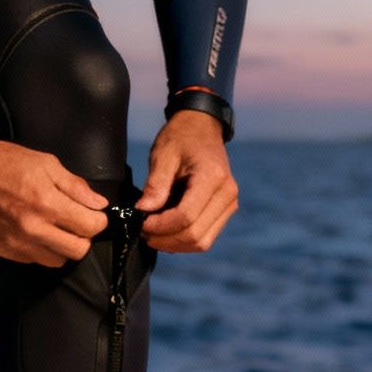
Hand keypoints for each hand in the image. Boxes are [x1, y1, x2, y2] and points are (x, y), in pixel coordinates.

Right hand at [0, 127, 108, 265]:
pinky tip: (35, 231)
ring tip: (55, 228)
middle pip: (78, 251)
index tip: (94, 214)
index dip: (99, 220)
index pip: (91, 227)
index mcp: (46, 203)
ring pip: (57, 261)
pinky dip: (41, 249)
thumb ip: (74, 186)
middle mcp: (33, 228)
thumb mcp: (44, 162)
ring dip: (62, 246)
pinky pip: (34, 260)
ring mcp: (16, 242)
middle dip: (84, 237)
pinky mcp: (3, 250)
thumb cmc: (2, 161)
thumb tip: (98, 203)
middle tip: (77, 223)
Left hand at [136, 110, 237, 252]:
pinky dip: (184, 240)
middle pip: (195, 235)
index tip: (141, 223)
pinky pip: (206, 236)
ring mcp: (230, 204)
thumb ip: (155, 185)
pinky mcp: (226, 210)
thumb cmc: (181, 136)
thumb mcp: (163, 155)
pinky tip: (167, 232)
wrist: (202, 127)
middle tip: (144, 232)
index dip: (161, 226)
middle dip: (166, 239)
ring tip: (154, 234)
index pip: (186, 216)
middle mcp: (227, 194)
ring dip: (175, 244)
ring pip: (202, 242)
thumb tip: (143, 211)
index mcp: (212, 177)